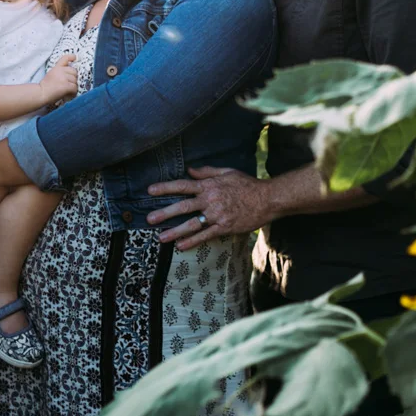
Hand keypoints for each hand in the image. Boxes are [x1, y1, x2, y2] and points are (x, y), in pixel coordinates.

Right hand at [38, 54, 77, 101]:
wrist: (41, 94)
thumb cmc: (45, 87)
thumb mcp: (51, 74)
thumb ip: (59, 72)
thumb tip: (70, 74)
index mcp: (56, 68)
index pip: (65, 58)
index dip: (71, 57)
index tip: (74, 57)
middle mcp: (61, 71)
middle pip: (74, 72)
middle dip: (73, 78)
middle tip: (67, 85)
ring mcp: (64, 78)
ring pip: (75, 81)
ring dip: (72, 87)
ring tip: (66, 91)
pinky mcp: (66, 85)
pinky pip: (75, 88)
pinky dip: (73, 93)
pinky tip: (68, 94)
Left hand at [146, 166, 278, 250]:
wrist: (267, 199)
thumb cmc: (247, 184)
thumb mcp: (227, 172)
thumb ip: (206, 172)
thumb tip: (189, 169)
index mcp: (209, 185)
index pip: (183, 185)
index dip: (165, 187)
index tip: (150, 190)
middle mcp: (210, 200)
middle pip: (183, 206)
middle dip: (165, 212)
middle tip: (149, 219)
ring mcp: (217, 215)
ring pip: (192, 224)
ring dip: (175, 231)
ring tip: (161, 238)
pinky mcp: (224, 227)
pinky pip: (205, 235)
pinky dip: (192, 241)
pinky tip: (181, 246)